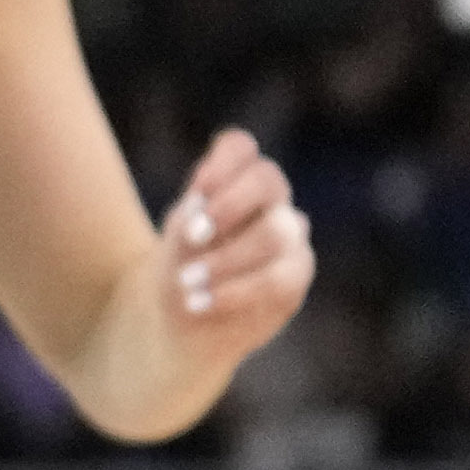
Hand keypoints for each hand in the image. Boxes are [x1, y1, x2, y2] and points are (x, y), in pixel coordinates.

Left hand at [152, 127, 310, 355]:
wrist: (183, 322)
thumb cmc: (179, 268)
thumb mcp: (173, 244)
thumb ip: (187, 222)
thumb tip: (200, 208)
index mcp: (232, 180)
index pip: (239, 147)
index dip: (222, 163)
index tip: (195, 192)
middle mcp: (267, 200)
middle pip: (267, 179)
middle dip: (229, 206)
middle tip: (191, 237)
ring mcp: (289, 233)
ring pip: (275, 232)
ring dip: (225, 258)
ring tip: (186, 282)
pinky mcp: (296, 272)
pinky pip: (278, 277)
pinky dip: (235, 291)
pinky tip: (201, 303)